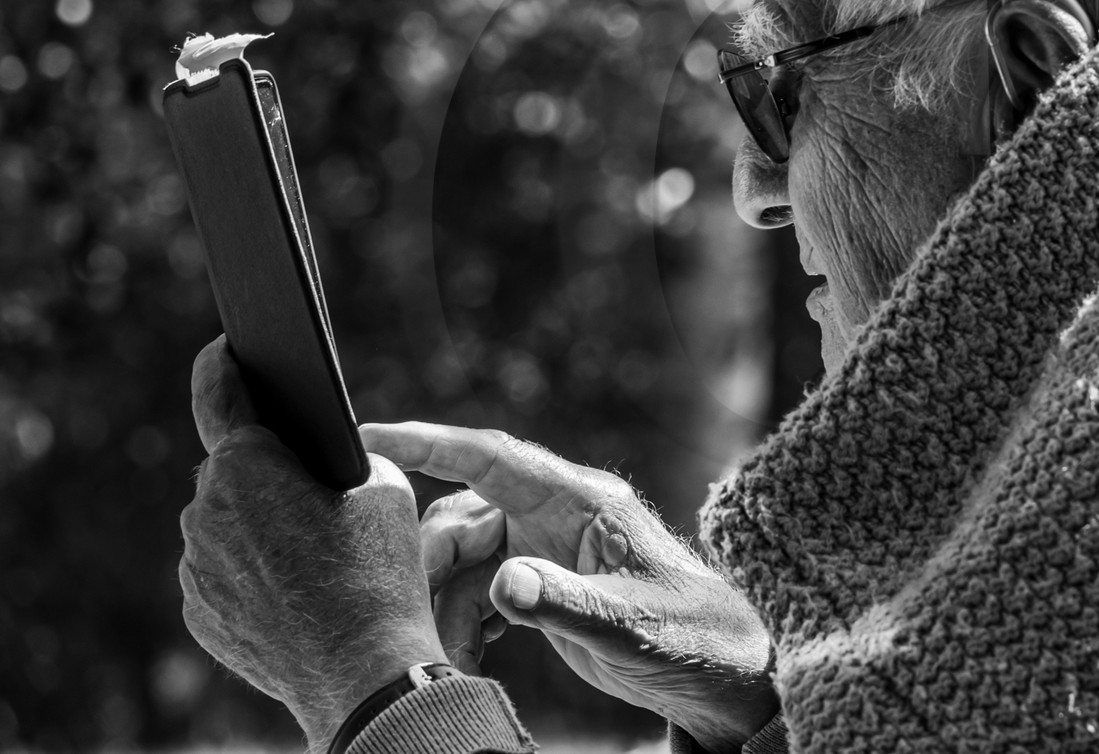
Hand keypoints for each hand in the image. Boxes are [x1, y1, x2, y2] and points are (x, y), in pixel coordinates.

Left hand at [179, 338, 447, 750]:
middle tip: (312, 488)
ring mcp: (196, 566)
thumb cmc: (380, 569)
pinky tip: (296, 587)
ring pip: (225, 524)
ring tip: (312, 550)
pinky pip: (222, 572)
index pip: (218, 394)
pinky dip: (251, 571)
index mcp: (246, 463)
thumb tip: (313, 468)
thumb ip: (342, 457)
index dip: (222, 365)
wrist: (363, 668)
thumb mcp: (382, 486)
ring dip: (257, 524)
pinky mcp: (198, 612)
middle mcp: (205, 510)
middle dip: (264, 470)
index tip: (224, 351)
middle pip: (231, 469)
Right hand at [362, 422, 776, 753]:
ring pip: (467, 559)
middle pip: (466, 515)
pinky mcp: (546, 583)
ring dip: (448, 606)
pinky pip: (482, 589)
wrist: (721, 671)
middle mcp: (560, 515)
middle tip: (416, 618)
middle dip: (432, 563)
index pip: (494, 457)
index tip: (368, 437)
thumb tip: (504, 583)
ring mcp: (550, 548)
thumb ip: (566, 605)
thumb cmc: (689, 638)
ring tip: (452, 658)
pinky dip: (466, 622)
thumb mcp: (629, 626)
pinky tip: (467, 656)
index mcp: (583, 502)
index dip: (429, 442)